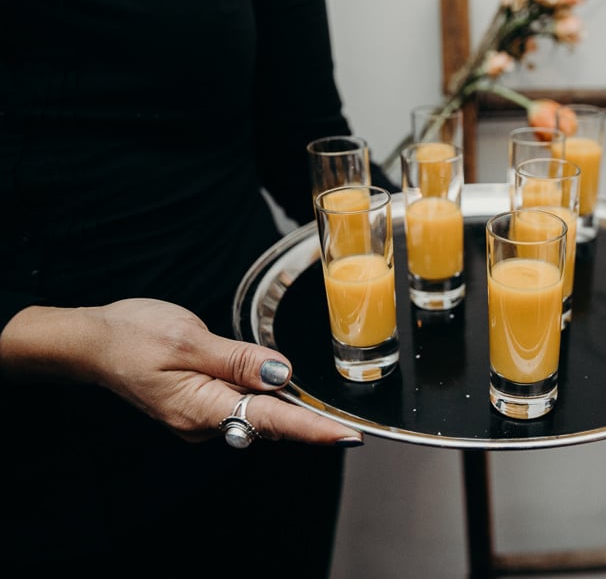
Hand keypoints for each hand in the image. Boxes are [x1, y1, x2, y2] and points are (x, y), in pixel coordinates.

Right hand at [0, 298, 362, 446]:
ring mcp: (201, 418)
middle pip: (269, 422)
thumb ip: (239, 359)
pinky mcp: (199, 406)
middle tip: (345, 420)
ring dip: (282, 404)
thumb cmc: (134, 335)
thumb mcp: (189, 338)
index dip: (313, 428)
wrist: (93, 342)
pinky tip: (268, 381)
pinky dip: (260, 395)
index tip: (346, 436)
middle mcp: (204, 422)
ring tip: (308, 398)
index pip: (271, 421)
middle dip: (306, 418)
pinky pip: (240, 404)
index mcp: (202, 407)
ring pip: (256, 412)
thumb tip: (281, 374)